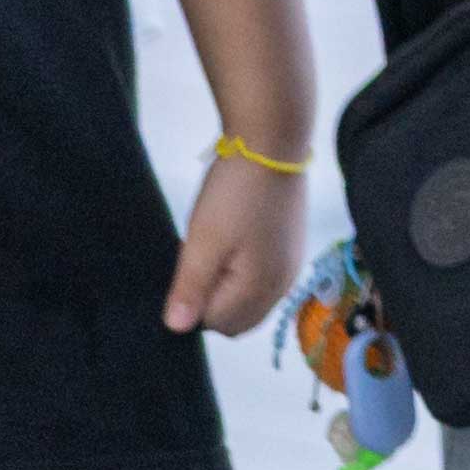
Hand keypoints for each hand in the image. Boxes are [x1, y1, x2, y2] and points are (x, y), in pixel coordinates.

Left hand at [165, 145, 303, 333]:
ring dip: (228, 287)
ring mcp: (292, 263)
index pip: (215, 323)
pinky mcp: (293, 245)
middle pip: (237, 319)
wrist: (274, 141)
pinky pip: (262, 278)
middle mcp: (284, 283)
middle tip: (201, 260)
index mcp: (263, 287)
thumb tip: (177, 328)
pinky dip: (244, 272)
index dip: (194, 302)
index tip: (189, 265)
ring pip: (249, 300)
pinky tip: (236, 239)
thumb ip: (190, 290)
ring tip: (217, 247)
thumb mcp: (203, 242)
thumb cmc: (235, 193)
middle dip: (213, 301)